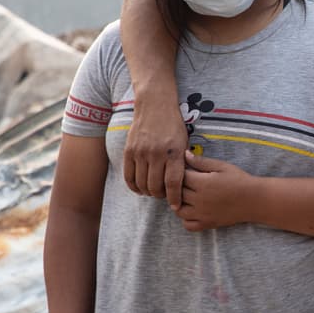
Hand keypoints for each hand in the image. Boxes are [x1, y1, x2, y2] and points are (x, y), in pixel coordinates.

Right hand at [124, 93, 186, 209]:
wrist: (155, 105)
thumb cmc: (173, 125)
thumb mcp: (184, 142)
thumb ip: (183, 162)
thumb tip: (183, 185)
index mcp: (174, 152)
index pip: (174, 183)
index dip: (175, 198)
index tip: (176, 206)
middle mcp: (157, 154)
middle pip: (156, 187)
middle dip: (161, 196)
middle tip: (165, 196)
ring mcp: (141, 152)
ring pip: (142, 184)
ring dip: (148, 192)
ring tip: (154, 191)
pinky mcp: (129, 151)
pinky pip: (129, 176)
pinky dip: (134, 187)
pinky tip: (140, 188)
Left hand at [177, 151, 250, 230]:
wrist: (254, 200)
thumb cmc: (239, 180)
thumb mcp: (222, 166)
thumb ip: (201, 161)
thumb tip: (185, 154)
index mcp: (203, 183)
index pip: (180, 177)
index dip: (181, 172)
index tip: (186, 170)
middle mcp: (199, 200)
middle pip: (177, 193)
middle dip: (179, 187)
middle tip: (186, 183)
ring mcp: (202, 214)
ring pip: (179, 210)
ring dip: (179, 203)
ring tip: (187, 197)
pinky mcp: (207, 224)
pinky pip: (187, 225)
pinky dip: (186, 219)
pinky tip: (192, 211)